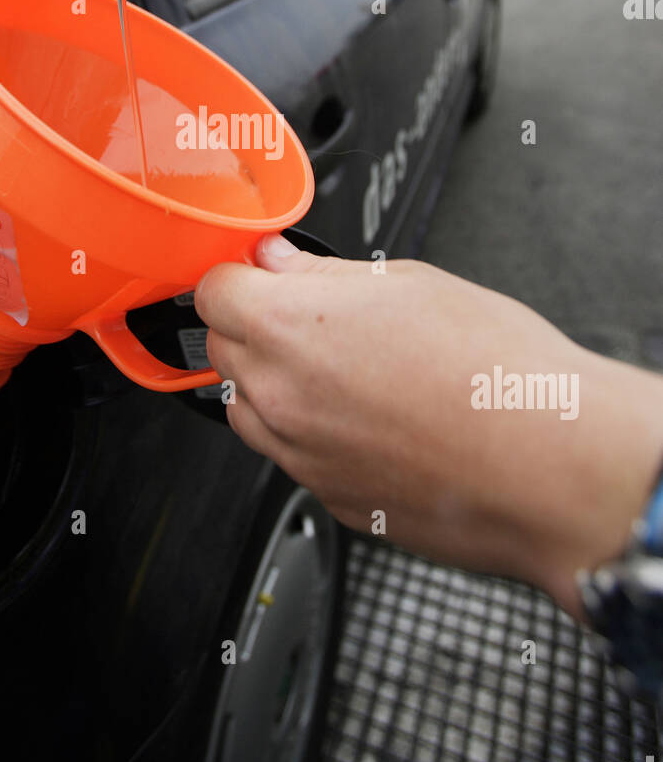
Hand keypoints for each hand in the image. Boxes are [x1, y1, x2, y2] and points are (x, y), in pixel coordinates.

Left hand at [195, 235, 662, 619]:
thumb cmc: (496, 371)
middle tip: (317, 318)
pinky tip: (373, 420)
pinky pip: (292, 455)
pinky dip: (313, 434)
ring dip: (275, 384)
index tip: (264, 275)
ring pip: (248, 406)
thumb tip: (282, 263)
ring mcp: (299, 455)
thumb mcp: (410, 283)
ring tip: (350, 373)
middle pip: (223, 347)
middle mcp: (279, 396)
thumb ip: (324, 274)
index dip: (241, 275)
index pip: (213, 289)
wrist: (548, 465)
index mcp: (289, 328)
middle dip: (256, 325)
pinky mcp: (328, 498)